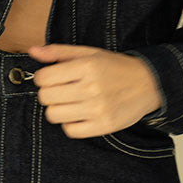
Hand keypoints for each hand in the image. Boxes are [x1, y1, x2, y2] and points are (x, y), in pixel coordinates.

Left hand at [27, 43, 161, 138]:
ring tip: (71, 102)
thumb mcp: (89, 53)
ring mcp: (98, 109)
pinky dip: (71, 124)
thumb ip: (58, 52)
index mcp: (86, 66)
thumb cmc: (115, 67)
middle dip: (50, 93)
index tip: (53, 78)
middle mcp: (91, 88)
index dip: (44, 78)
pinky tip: (80, 114)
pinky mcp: (104, 126)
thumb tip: (33, 51)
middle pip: (46, 98)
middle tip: (62, 90)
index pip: (43, 78)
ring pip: (54, 115)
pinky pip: (70, 131)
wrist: (149, 84)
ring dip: (58, 109)